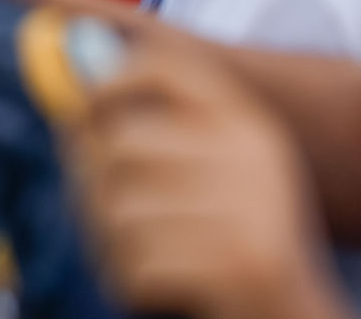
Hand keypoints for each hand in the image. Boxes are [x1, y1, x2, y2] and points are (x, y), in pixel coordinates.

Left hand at [65, 47, 352, 318]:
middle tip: (98, 205)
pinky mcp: (234, 264)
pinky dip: (128, 280)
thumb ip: (156, 130)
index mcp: (246, 123)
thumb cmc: (231, 240)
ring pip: (117, 208)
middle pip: (120, 142)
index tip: (84, 104)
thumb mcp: (218, 171)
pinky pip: (133, 263)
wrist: (289, 313)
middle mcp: (248, 155)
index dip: (110, 79)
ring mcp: (244, 209)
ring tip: (135, 251)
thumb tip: (71, 97)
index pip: (166, 66)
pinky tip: (154, 284)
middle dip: (90, 179)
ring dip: (109, 240)